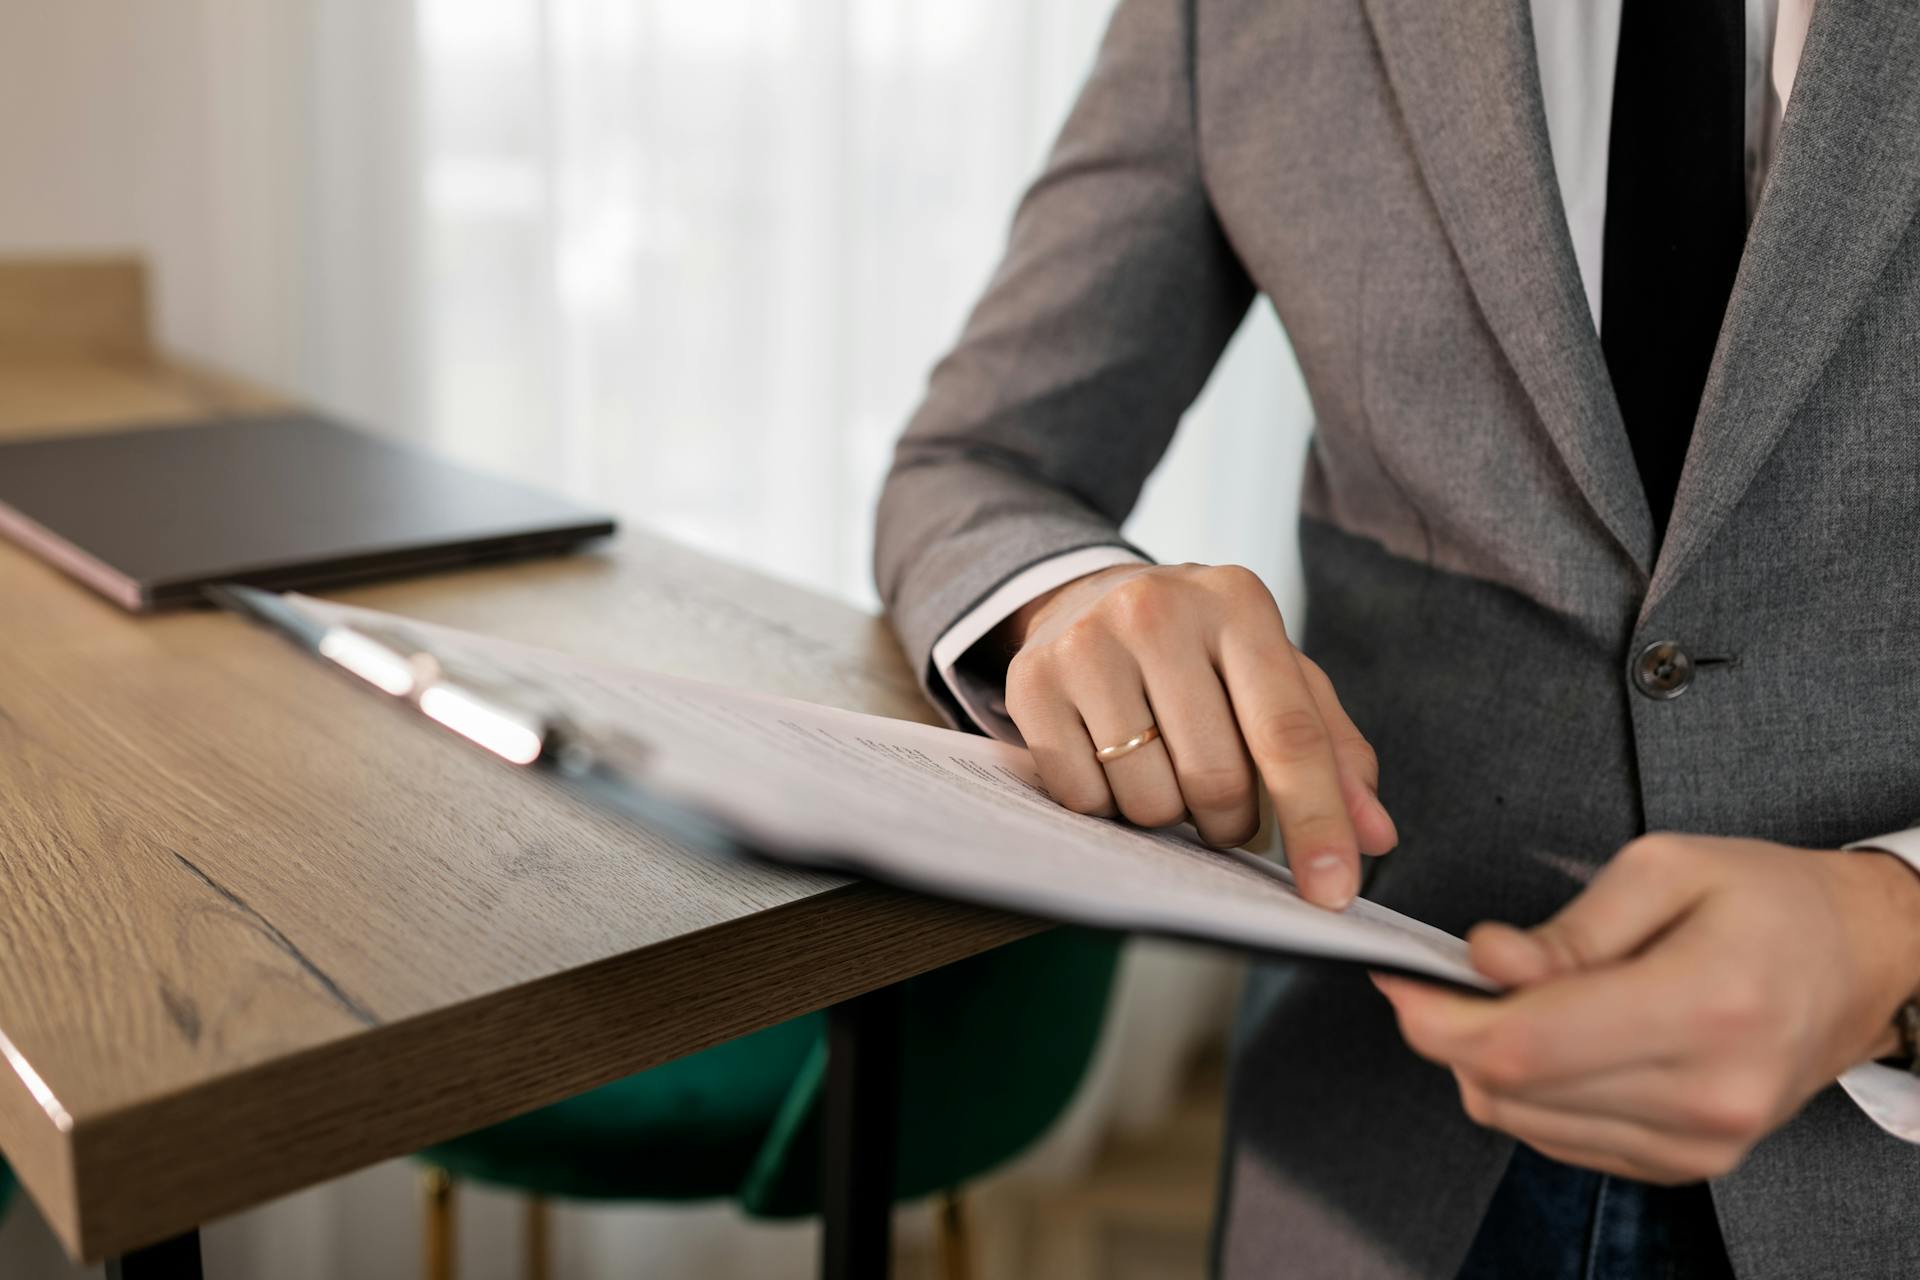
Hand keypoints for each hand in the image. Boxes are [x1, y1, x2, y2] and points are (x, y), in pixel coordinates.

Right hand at [998, 562, 1396, 906]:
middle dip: (1230, 824)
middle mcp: (1158, 611)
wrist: (1091, 600)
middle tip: (1223, 811)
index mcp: (1239, 604)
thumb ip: (1334, 752)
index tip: (1333, 894)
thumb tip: (1375, 836)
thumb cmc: (1204, 654)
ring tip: (1162, 772)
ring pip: (1147, 798)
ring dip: (1166, 817)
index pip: (1288, 733)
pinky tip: (1110, 764)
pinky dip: (1106, 807)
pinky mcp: (1032, 680)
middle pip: (1215, 779)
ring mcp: (1087, 642)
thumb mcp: (1278, 678)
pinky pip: (1082, 797)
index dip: (1316, 821)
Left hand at [1373, 833, 1919, 1182]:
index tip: (1398, 980)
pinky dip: (1531, 1091)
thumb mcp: (1665, 867)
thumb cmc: (1770, 900)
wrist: (1859, 959)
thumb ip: (1567, 928)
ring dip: (1488, 1063)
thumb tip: (1485, 962)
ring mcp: (1701, 1143)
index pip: (1527, 1044)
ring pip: (1524, 1122)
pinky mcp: (1688, 1164)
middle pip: (1513, 1091)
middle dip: (1452, 1032)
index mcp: (1704, 1007)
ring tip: (1515, 999)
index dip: (1439, 1018)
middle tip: (1442, 979)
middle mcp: (1708, 1094)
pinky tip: (1556, 1038)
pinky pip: (1560, 1139)